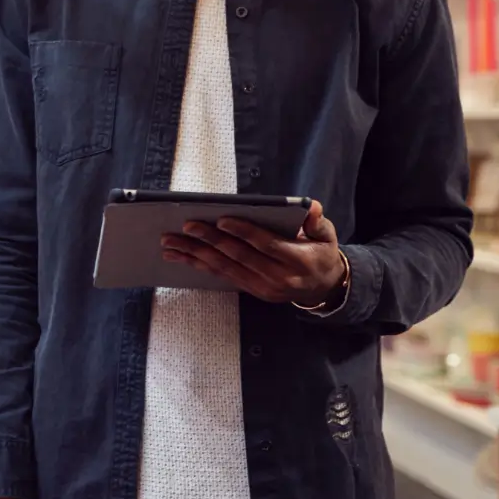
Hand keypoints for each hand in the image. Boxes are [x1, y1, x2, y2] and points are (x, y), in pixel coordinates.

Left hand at [161, 200, 345, 306]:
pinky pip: (222, 277)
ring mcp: (263, 287)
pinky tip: (181, 257)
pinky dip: (200, 266)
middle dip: (210, 240)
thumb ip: (318, 222)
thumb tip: (312, 207)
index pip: (266, 244)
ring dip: (195, 255)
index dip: (243, 232)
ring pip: (224, 268)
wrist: (323, 288)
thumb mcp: (327, 236)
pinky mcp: (252, 291)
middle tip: (186, 226)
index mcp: (297, 260)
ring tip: (170, 244)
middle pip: (239, 256)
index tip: (220, 220)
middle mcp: (277, 277)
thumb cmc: (321, 253)